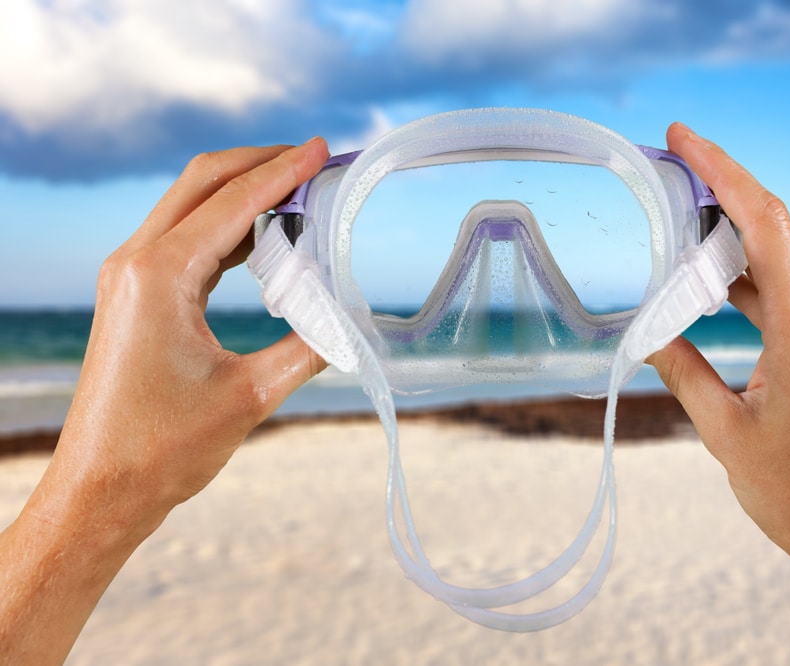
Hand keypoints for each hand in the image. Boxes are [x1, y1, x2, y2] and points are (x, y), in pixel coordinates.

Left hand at [0, 138, 329, 664]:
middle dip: (261, 163)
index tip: (323, 149)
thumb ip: (310, 346)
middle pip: (203, 181)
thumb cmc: (164, 448)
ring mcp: (128, 275)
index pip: (233, 202)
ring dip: (244, 191)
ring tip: (301, 194)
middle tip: (315, 160)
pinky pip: (184, 237)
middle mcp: (135, 263)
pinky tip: (266, 238)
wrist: (102, 488)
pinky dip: (227, 225)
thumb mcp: (252, 395)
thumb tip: (354, 318)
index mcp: (160, 276)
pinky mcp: (133, 294)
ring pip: (191, 204)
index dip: (284, 172)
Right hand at [649, 123, 789, 663]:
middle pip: (775, 227)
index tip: (680, 138)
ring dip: (731, 239)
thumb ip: (683, 372)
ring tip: (678, 232)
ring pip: (782, 257)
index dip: (720, 170)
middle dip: (719, 194)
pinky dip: (749, 278)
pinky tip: (713, 287)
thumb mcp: (725, 432)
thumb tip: (647, 335)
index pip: (764, 222)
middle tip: (665, 179)